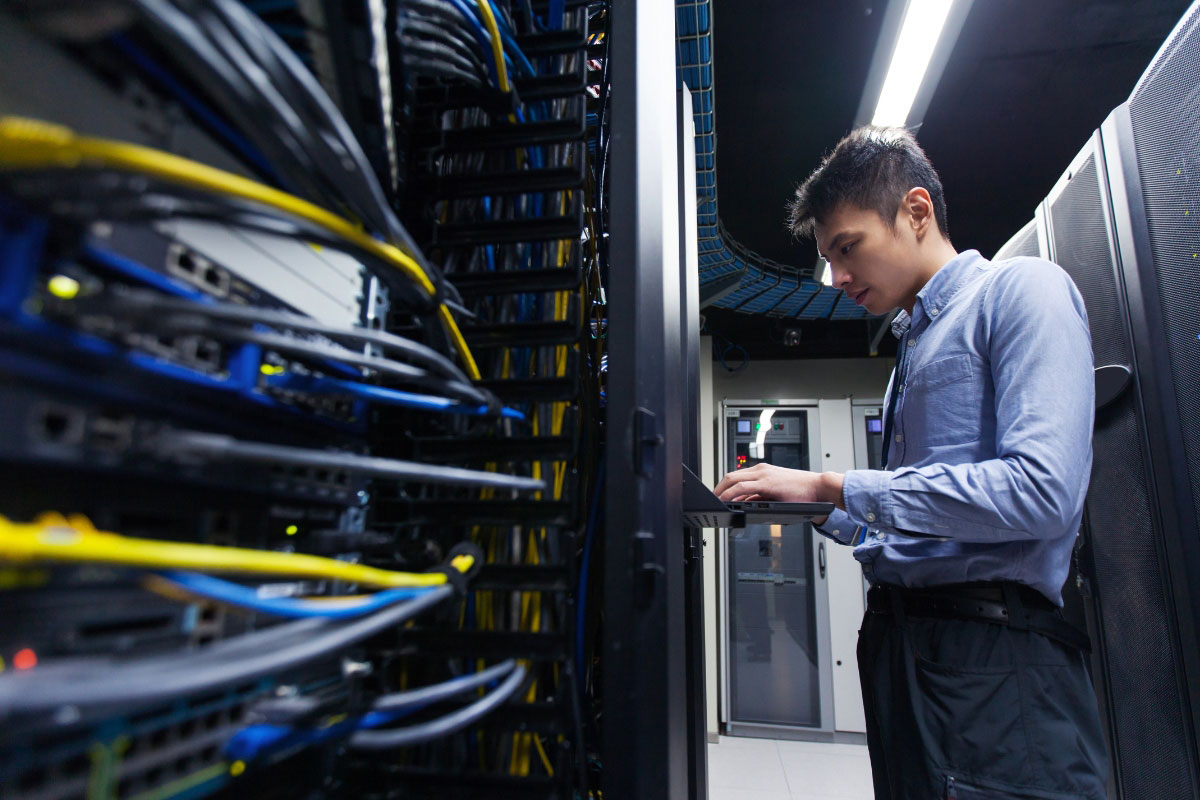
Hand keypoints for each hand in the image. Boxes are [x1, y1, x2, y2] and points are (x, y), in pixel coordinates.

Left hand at [713, 463, 844, 522]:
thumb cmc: (801, 491)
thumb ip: (760, 496)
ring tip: (714, 500)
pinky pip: (742, 487)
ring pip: (733, 479)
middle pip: (730, 475)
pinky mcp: (767, 483)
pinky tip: (726, 500)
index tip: (717, 493)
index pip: (737, 475)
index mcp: (763, 471)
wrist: (818, 487)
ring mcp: (763, 475)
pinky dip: (731, 493)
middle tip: (711, 497)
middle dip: (718, 487)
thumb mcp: (776, 493)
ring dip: (721, 490)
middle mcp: (761, 470)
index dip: (724, 484)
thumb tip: (746, 502)